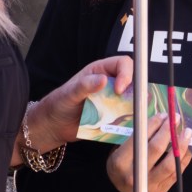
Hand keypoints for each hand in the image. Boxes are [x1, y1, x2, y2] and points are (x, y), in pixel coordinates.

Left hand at [11, 56, 133, 163]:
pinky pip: (128, 117)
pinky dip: (130, 122)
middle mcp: (110, 84)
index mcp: (100, 71)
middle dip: (137, 93)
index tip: (119, 90)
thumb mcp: (69, 93)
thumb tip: (103, 79)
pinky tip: (125, 127)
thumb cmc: (58, 103)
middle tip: (132, 105)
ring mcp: (113, 101)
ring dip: (136, 108)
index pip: (123, 64)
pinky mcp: (114, 116)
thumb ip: (85, 85)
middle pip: (134, 82)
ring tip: (129, 118)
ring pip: (134, 101)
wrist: (54, 126)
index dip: (127, 74)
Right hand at [106, 111, 191, 191]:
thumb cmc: (120, 165)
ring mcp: (149, 185)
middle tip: (176, 119)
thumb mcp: (119, 150)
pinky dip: (183, 159)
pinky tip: (186, 148)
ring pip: (170, 164)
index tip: (163, 115)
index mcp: (120, 162)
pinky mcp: (160, 191)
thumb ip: (137, 138)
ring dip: (181, 146)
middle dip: (168, 131)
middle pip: (156, 149)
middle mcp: (135, 175)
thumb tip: (160, 121)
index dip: (154, 124)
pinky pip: (176, 173)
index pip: (140, 139)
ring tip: (187, 133)